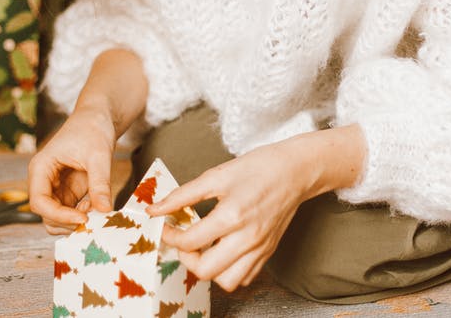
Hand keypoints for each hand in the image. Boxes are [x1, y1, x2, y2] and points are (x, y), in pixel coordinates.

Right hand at [28, 106, 116, 233]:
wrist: (98, 119)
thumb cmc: (92, 129)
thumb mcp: (99, 155)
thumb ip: (100, 183)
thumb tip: (104, 210)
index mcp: (41, 169)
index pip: (39, 202)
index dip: (58, 215)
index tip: (82, 218)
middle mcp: (44, 181)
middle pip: (46, 215)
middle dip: (67, 221)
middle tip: (92, 218)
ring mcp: (56, 188)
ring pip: (57, 218)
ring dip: (75, 220)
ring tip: (95, 207)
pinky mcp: (69, 192)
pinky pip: (70, 213)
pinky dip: (83, 215)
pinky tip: (97, 203)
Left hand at [146, 139, 315, 291]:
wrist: (295, 170)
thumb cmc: (258, 168)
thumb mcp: (216, 175)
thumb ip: (183, 195)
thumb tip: (155, 208)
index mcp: (232, 215)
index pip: (190, 241)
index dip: (170, 235)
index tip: (166, 224)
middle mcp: (247, 238)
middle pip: (205, 270)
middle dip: (186, 258)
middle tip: (184, 240)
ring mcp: (260, 248)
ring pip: (226, 282)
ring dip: (209, 269)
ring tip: (204, 248)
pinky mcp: (268, 252)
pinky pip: (245, 278)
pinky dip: (229, 271)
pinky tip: (224, 250)